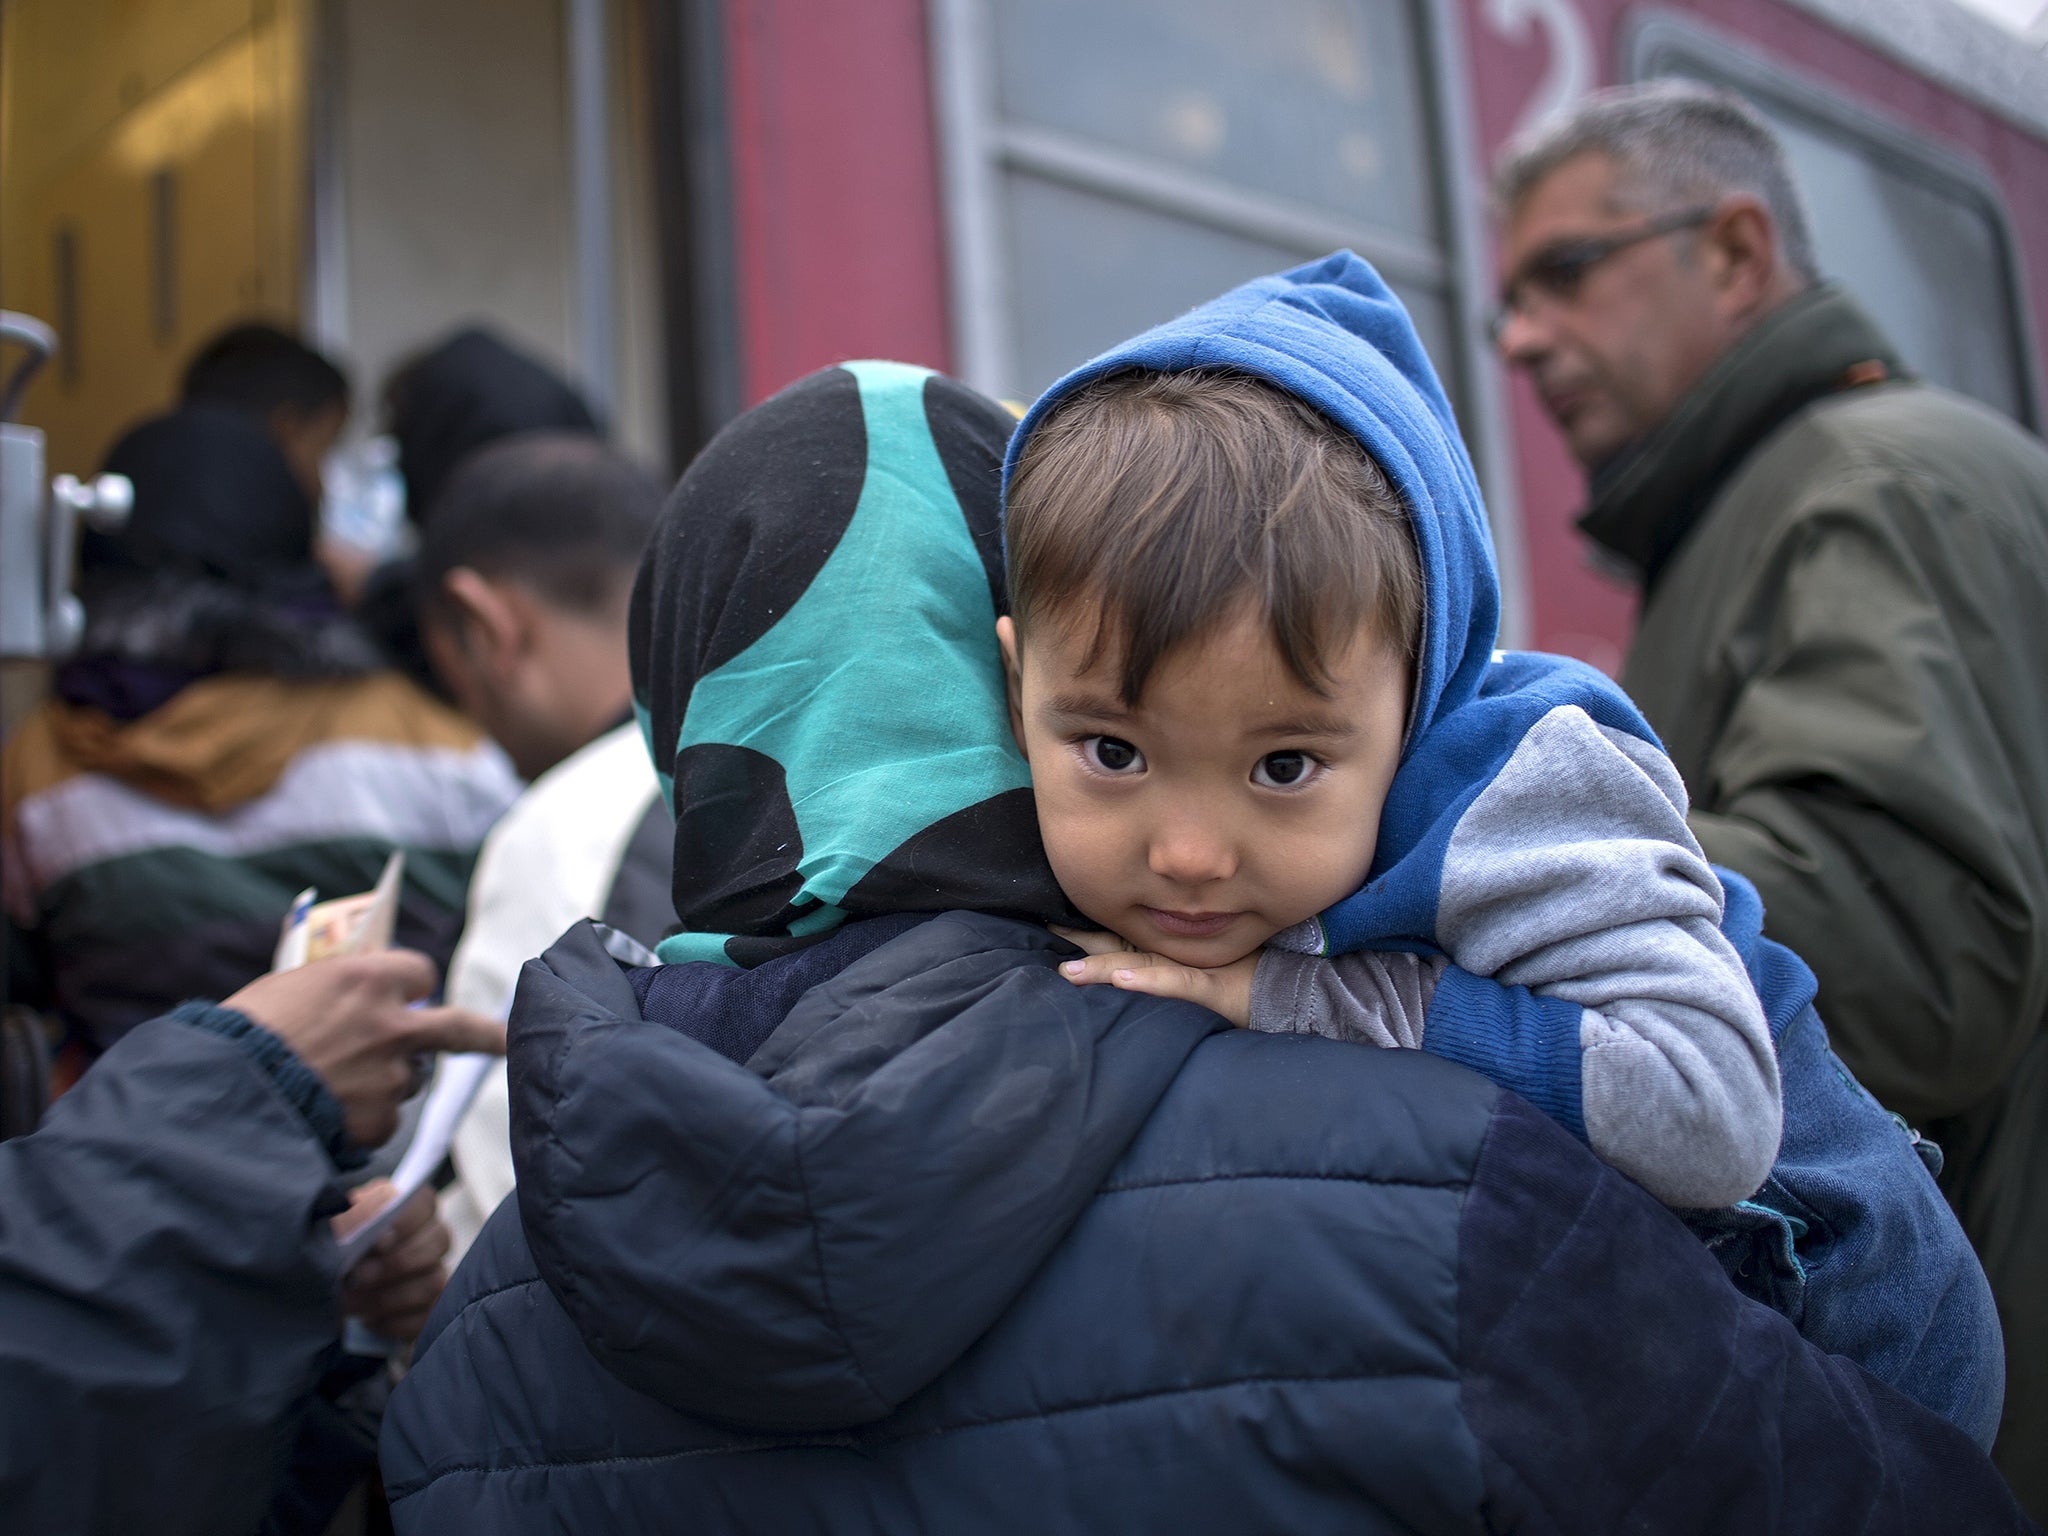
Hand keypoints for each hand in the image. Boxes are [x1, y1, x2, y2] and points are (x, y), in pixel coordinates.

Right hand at [223, 950, 504, 1146]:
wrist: (218, 1095)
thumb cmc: (241, 1035)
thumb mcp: (291, 989)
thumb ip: (338, 990)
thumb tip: (364, 995)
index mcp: (368, 979)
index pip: (421, 973)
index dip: (414, 986)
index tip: (414, 994)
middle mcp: (391, 1024)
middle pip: (458, 1027)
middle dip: (487, 1035)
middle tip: (504, 1039)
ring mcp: (391, 1074)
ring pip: (409, 1079)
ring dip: (388, 1081)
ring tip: (334, 1086)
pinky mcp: (381, 1119)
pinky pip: (384, 1119)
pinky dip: (364, 1120)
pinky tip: (326, 1116)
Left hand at [335, 1181, 449, 1342]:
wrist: (327, 1285)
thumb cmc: (334, 1246)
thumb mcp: (332, 1223)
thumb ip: (345, 1216)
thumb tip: (352, 1219)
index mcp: (411, 1208)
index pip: (425, 1202)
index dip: (407, 1221)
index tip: (378, 1241)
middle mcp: (431, 1237)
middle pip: (439, 1241)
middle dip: (396, 1263)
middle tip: (357, 1277)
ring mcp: (435, 1273)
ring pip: (432, 1283)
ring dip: (388, 1297)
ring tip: (351, 1304)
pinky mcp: (430, 1309)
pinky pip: (426, 1317)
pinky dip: (394, 1322)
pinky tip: (367, 1320)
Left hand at [1050, 926, 1258, 1027]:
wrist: (1285, 989)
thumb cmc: (1239, 979)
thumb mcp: (1193, 970)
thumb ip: (1160, 968)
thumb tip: (1120, 970)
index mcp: (1164, 950)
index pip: (1114, 938)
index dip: (1081, 931)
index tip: (1046, 921)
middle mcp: (1171, 954)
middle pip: (1117, 945)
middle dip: (1079, 940)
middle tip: (1042, 930)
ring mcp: (1189, 969)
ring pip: (1138, 965)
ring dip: (1103, 968)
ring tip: (1069, 972)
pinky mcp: (1207, 988)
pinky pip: (1175, 984)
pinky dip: (1148, 982)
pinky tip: (1123, 981)